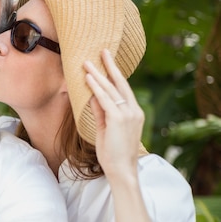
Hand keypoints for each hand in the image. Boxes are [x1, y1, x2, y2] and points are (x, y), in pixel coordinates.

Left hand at [84, 50, 143, 177]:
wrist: (122, 170)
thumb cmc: (113, 152)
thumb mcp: (106, 128)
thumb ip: (101, 111)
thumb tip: (92, 95)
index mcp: (133, 112)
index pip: (123, 89)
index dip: (114, 74)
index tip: (107, 62)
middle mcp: (134, 110)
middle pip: (120, 83)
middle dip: (110, 66)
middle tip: (102, 50)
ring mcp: (128, 114)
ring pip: (111, 89)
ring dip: (98, 74)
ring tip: (87, 62)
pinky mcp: (119, 119)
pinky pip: (105, 99)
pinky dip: (96, 88)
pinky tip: (88, 78)